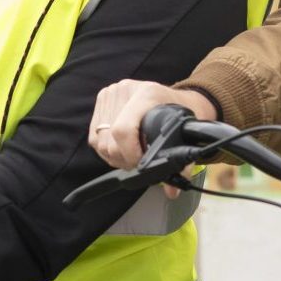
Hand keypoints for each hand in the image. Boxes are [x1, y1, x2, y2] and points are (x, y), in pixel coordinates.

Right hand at [92, 80, 216, 168]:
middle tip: (139, 163)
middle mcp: (125, 90)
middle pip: (110, 141)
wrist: (175, 97)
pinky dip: (107, 149)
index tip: (141, 165)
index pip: (123, 131)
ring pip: (100, 141)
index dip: (129, 155)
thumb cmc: (181, 114)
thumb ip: (181, 163)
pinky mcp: (102, 100)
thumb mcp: (185, 133)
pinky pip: (95, 136)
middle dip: (124, 160)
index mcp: (148, 94)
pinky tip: (122, 148)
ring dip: (114, 156)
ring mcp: (111, 94)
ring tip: (131, 155)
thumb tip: (172, 191)